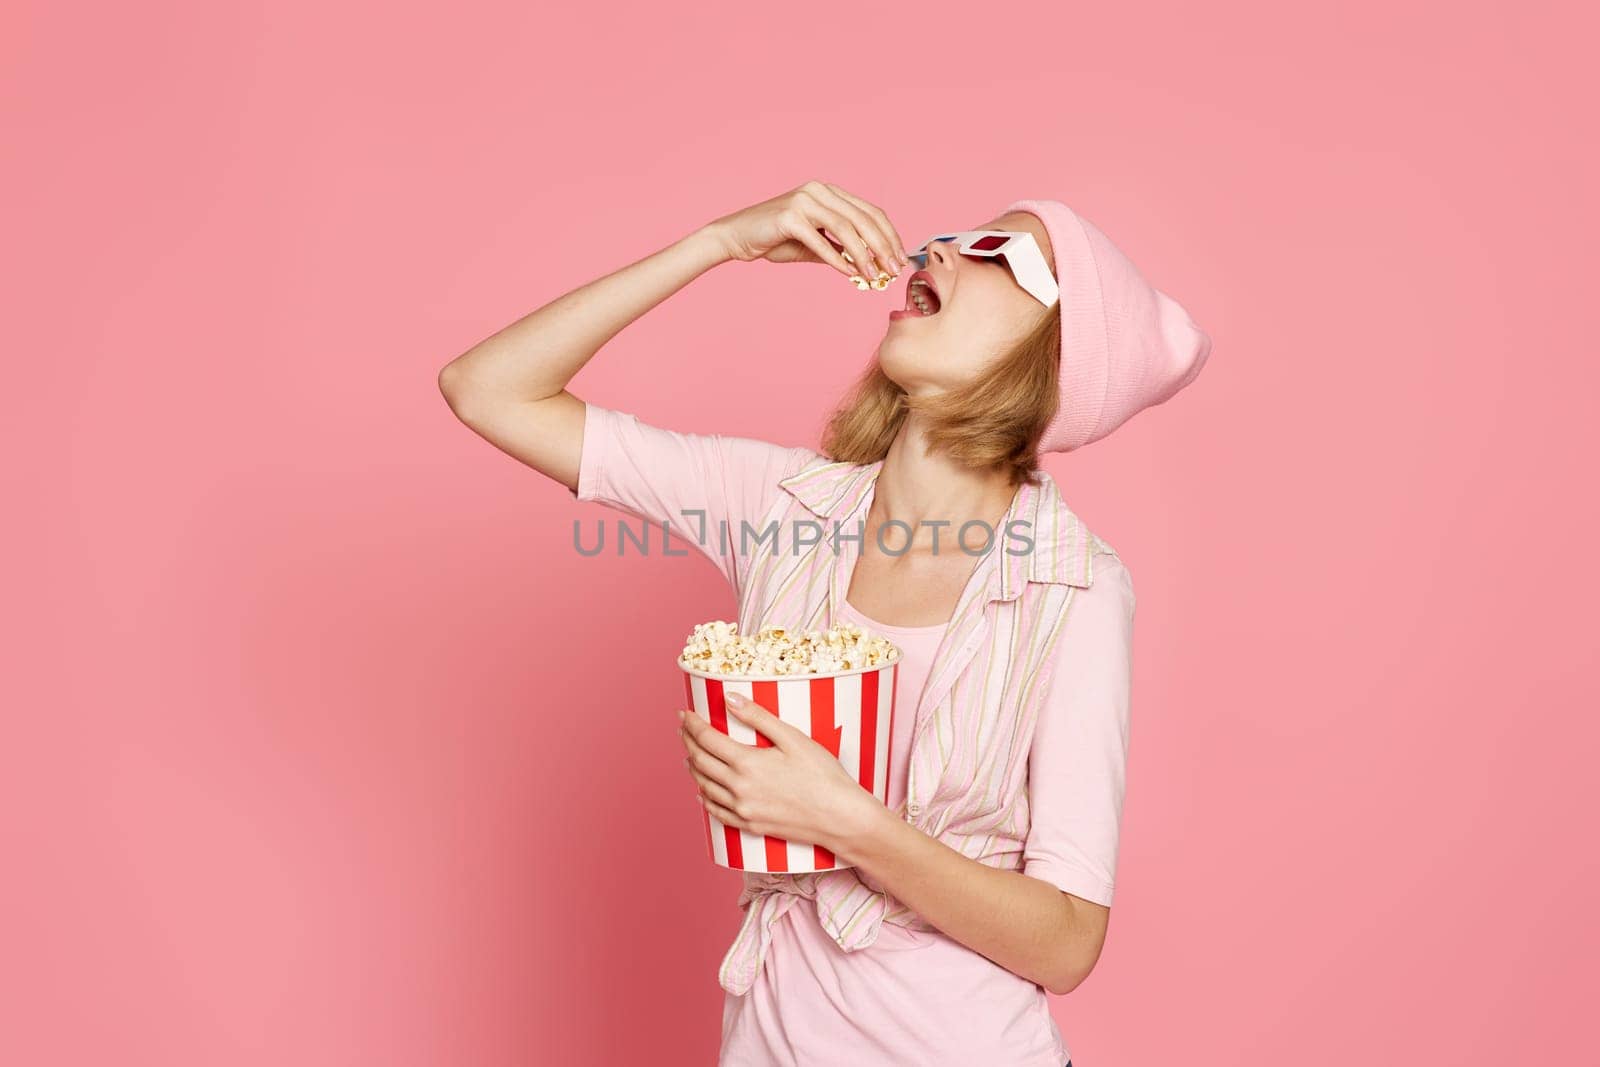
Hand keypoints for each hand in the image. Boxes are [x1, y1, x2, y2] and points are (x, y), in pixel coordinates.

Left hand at [678, 691, 875, 851]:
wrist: (839, 817)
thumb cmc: (822, 775)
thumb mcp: (793, 738)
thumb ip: (758, 717)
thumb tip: (730, 698)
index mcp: (747, 763)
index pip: (706, 739)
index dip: (692, 724)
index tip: (684, 713)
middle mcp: (738, 788)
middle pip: (700, 761)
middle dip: (688, 742)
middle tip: (683, 728)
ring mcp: (743, 810)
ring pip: (705, 787)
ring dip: (693, 768)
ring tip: (689, 755)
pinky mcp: (750, 826)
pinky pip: (717, 812)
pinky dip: (705, 799)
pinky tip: (702, 792)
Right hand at [703, 180, 908, 282]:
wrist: (735, 236)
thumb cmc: (775, 240)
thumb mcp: (814, 244)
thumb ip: (840, 249)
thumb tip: (869, 266)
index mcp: (829, 192)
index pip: (870, 212)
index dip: (889, 236)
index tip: (900, 258)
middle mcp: (819, 190)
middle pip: (864, 219)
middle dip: (883, 246)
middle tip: (894, 270)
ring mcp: (804, 200)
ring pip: (847, 228)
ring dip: (864, 255)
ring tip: (875, 276)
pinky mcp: (790, 216)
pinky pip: (822, 241)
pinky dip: (838, 259)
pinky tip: (850, 274)